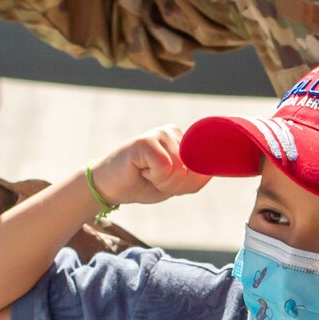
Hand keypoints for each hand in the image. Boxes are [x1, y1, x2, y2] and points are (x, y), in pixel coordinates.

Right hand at [88, 126, 208, 208]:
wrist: (112, 187)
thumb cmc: (144, 184)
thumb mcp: (176, 185)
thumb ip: (196, 178)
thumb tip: (206, 169)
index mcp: (184, 140)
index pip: (204, 166)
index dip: (187, 183)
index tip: (168, 181)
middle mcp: (174, 132)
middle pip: (193, 169)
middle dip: (175, 184)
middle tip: (154, 178)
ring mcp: (159, 133)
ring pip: (180, 169)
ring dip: (163, 182)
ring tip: (146, 174)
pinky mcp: (145, 141)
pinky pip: (165, 167)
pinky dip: (154, 178)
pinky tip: (140, 170)